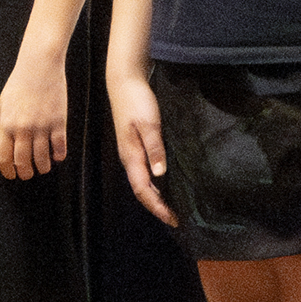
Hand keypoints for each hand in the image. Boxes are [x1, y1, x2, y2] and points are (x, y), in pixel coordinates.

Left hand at [0, 53, 67, 180]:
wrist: (39, 65)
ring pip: (42, 158)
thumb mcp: (2, 105)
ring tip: (43, 168)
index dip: (7, 171)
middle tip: (28, 175)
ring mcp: (42, 126)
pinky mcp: (58, 122)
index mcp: (6, 124)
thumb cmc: (18, 84)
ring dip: (43, 168)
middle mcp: (23, 128)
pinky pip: (60, 147)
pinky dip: (58, 156)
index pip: (4, 157)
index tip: (12, 176)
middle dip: (25, 173)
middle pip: (23, 161)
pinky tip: (57, 156)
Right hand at [108, 72, 178, 227]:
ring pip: (143, 183)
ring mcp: (131, 153)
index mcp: (131, 156)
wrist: (124, 82)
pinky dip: (155, 184)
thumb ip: (155, 148)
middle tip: (176, 219)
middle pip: (142, 190)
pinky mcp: (135, 146)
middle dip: (157, 206)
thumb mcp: (149, 123)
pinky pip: (144, 173)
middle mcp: (129, 158)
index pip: (143, 190)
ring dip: (156, 197)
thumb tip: (160, 175)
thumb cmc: (136, 101)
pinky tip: (165, 184)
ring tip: (172, 207)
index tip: (173, 219)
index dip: (157, 207)